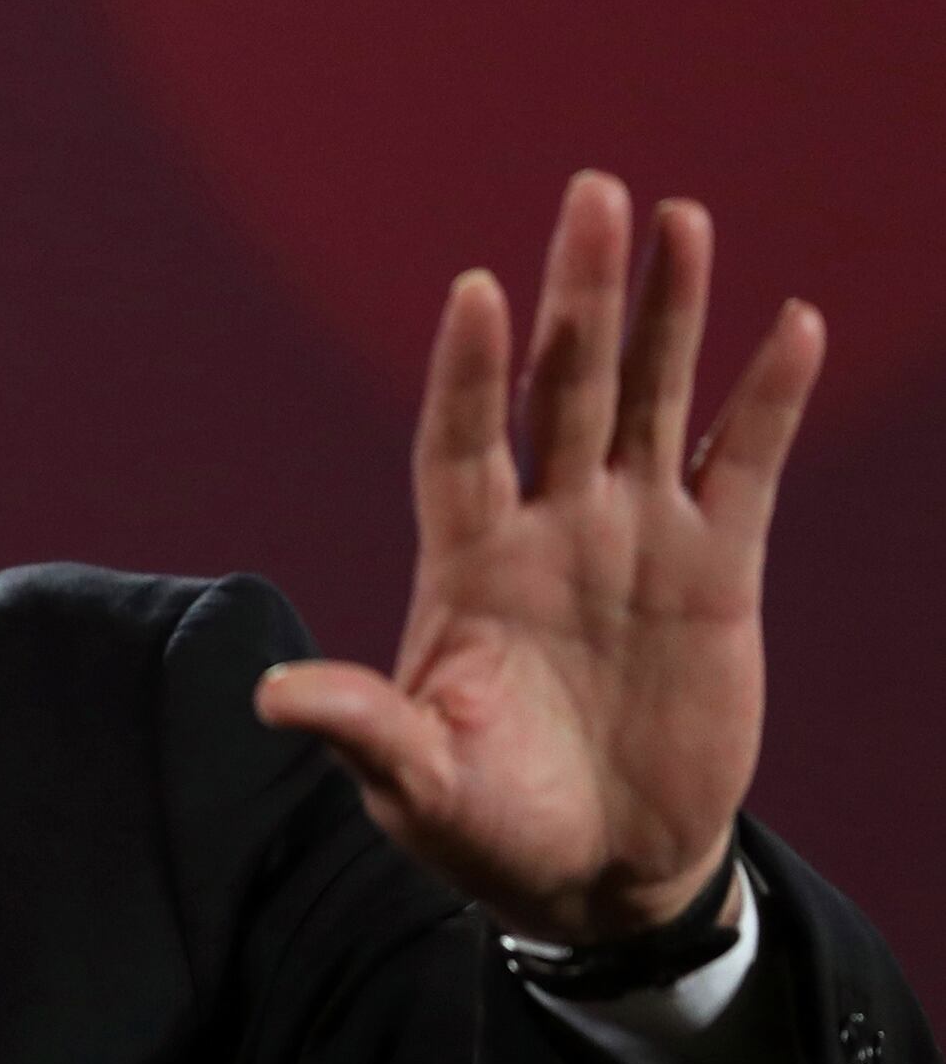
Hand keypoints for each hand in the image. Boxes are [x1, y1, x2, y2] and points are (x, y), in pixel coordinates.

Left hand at [254, 171, 821, 944]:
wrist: (598, 873)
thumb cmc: (488, 829)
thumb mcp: (415, 787)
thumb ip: (364, 730)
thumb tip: (271, 696)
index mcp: (467, 565)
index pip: (459, 444)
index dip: (470, 372)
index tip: (476, 291)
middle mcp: (548, 528)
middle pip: (562, 388)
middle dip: (578, 295)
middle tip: (594, 191)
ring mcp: (633, 539)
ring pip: (650, 399)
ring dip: (667, 313)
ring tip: (680, 217)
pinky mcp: (716, 571)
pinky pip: (741, 466)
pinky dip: (765, 401)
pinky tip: (791, 325)